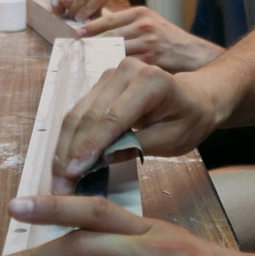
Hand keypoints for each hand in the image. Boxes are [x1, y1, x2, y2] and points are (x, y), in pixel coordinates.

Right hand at [49, 59, 219, 191]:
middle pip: (89, 115)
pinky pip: (80, 111)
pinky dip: (70, 138)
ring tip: (58, 178)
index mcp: (151, 81)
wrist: (196, 97)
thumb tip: (100, 160)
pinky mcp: (101, 83)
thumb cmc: (190, 119)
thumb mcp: (172, 140)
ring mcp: (110, 74)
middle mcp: (126, 70)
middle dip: (71, 152)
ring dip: (65, 147)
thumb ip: (137, 147)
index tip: (74, 173)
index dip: (90, 147)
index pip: (113, 118)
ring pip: (78, 113)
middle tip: (60, 185)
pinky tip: (64, 161)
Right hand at [50, 0, 113, 20]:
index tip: (80, 19)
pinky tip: (60, 8)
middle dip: (75, 10)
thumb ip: (94, 17)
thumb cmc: (91, 1)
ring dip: (65, 8)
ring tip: (67, 11)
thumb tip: (86, 26)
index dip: (88, 9)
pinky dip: (56, 6)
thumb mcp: (98, 7)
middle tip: (73, 17)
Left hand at [80, 6, 221, 73]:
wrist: (192, 54)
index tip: (77, 33)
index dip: (90, 27)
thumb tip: (97, 29)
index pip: (108, 19)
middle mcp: (143, 26)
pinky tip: (106, 75)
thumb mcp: (149, 21)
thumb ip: (127, 23)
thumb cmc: (167, 39)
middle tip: (77, 51)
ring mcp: (147, 43)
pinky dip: (115, 70)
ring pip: (116, 51)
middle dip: (92, 44)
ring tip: (86, 64)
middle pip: (109, 35)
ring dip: (100, 58)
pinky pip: (127, 65)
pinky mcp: (151, 60)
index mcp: (140, 13)